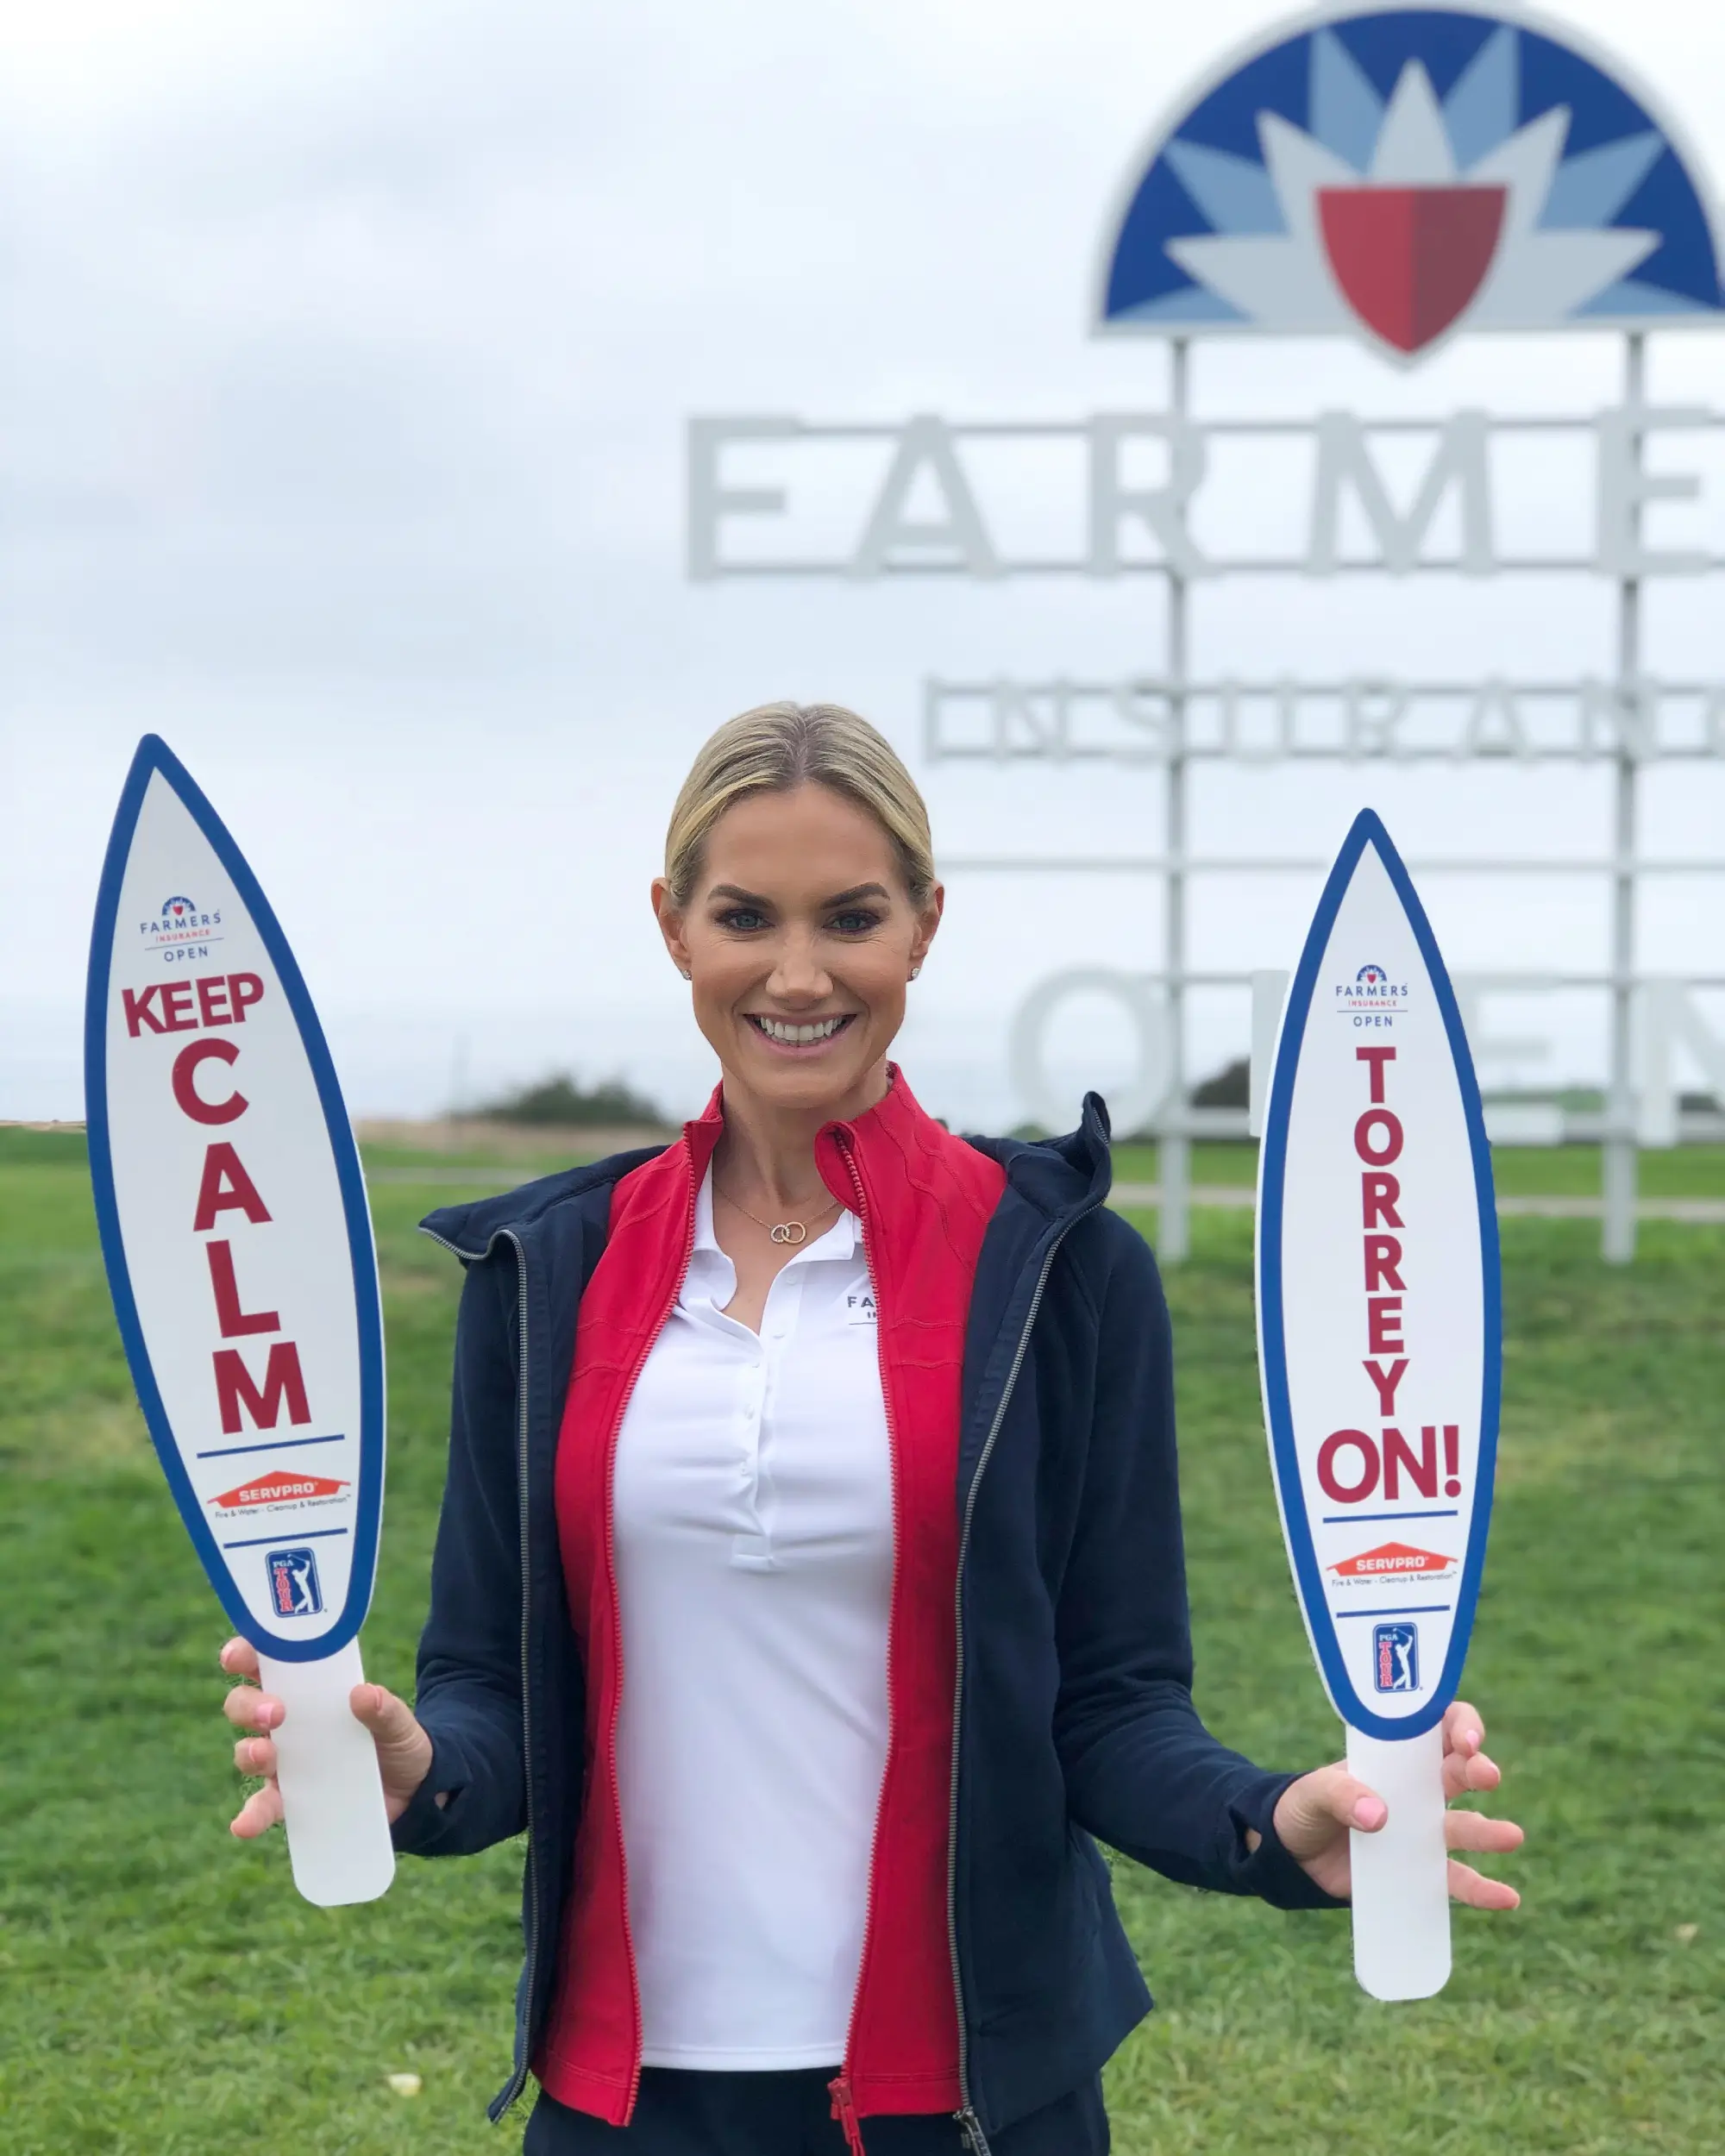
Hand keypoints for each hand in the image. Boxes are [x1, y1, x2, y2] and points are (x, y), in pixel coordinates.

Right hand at [219, 1636, 435, 1837]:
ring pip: (248, 1752)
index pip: (266, 1664)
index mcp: (308, 1690)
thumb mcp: (398, 1722)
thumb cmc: (396, 1741)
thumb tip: (364, 1693)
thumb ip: (384, 1709)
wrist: (412, 1789)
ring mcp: (284, 1761)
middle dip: (249, 1705)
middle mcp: (286, 1723)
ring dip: (250, 1752)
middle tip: (274, 1712)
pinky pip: (263, 1806)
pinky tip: (244, 1825)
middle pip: (244, 1706)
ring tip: (266, 1755)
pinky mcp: (290, 1798)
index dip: (245, 1655)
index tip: (237, 1657)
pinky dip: (251, 1815)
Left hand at [1256, 1699, 1522, 1906]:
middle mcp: (1416, 1788)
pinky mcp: (1418, 1868)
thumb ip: (1340, 1795)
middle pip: (1459, 1772)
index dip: (1459, 1725)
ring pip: (1463, 1826)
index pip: (1438, 1727)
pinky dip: (1481, 1888)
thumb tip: (1378, 1816)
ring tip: (1512, 1836)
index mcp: (1394, 1755)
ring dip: (1488, 1830)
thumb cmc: (1305, 1807)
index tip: (1465, 1739)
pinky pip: (1455, 1878)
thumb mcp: (1313, 1791)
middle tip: (1488, 1775)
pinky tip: (1507, 1898)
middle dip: (1477, 1769)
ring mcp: (1421, 1829)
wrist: (1293, 1855)